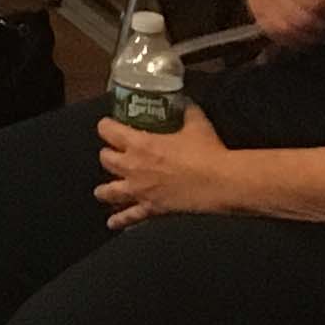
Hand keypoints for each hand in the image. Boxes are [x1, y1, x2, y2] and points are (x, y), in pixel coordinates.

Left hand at [95, 104, 239, 227]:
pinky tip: (112, 223)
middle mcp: (132, 167)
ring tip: (103, 190)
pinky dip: (119, 220)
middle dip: (108, 156)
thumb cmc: (207, 151)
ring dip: (105, 189)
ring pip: (109, 191)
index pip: (108, 131)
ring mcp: (139, 190)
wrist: (220, 182)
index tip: (109, 125)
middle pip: (105, 160)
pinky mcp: (151, 209)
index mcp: (139, 143)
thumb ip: (186, 111)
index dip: (106, 126)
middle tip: (114, 154)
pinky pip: (129, 217)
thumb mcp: (196, 123)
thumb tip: (185, 102)